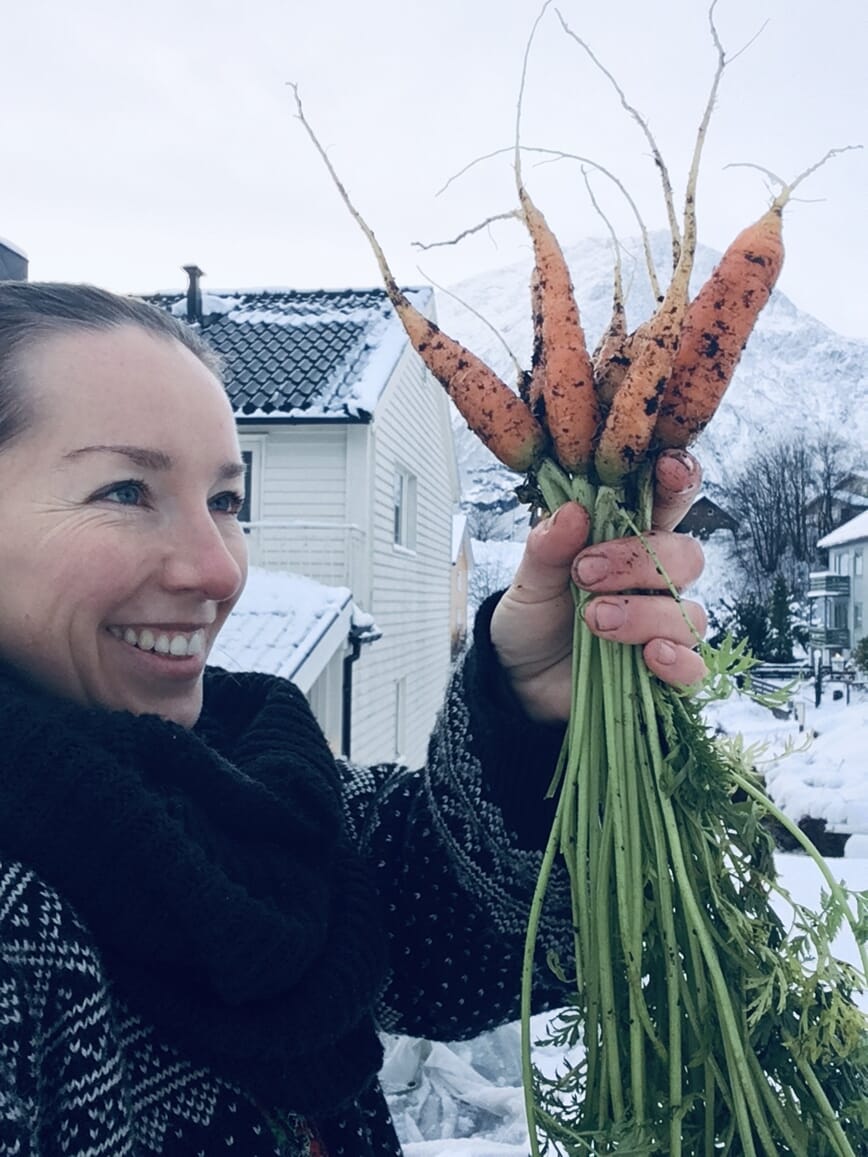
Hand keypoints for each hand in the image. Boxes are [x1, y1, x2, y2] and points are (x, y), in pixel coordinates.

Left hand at [490, 451, 706, 722]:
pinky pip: (693, 666)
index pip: (670, 502)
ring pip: (688, 613)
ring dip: (643, 614)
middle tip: (585, 573)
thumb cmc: (534, 615)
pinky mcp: (663, 670)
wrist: (519, 675)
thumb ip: (548, 547)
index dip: (679, 481)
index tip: (667, 469)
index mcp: (629, 542)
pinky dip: (678, 661)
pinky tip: (649, 656)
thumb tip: (572, 512)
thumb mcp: (530, 579)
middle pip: (686, 557)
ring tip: (594, 620)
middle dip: (639, 561)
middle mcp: (655, 581)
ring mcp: (663, 626)